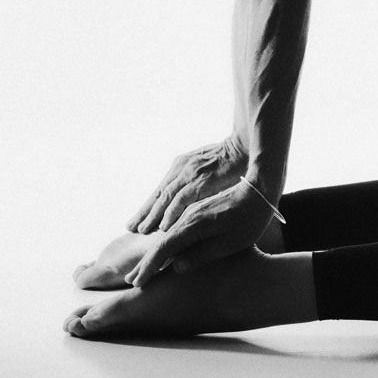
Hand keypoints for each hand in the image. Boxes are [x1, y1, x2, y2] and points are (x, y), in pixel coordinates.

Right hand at [124, 178, 274, 285]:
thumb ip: (203, 254)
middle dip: (145, 260)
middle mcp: (190, 215)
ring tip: (138, 264)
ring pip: (164, 229)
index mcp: (196, 224)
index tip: (138, 281)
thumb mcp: (232, 242)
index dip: (150, 265)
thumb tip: (176, 266)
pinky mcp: (198, 207)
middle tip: (131, 279)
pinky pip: (173, 221)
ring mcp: (193, 209)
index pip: (165, 248)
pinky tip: (159, 245)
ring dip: (150, 246)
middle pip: (160, 239)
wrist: (261, 187)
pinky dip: (162, 235)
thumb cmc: (251, 218)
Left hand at [128, 137, 247, 233]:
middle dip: (144, 212)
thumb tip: (190, 203)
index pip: (162, 189)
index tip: (136, 220)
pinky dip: (172, 213)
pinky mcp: (201, 179)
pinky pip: (182, 199)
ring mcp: (190, 173)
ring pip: (166, 198)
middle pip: (159, 194)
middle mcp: (182, 168)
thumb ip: (197, 184)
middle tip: (130, 227)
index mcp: (182, 166)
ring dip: (153, 215)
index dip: (149, 206)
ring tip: (142, 231)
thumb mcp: (208, 170)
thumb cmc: (232, 161)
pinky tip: (165, 226)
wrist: (247, 147)